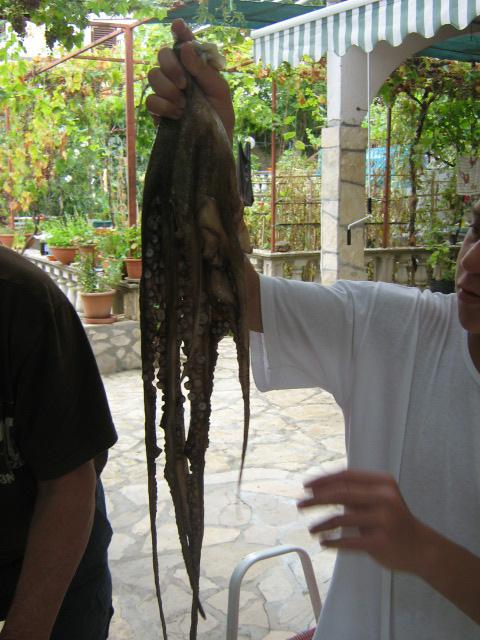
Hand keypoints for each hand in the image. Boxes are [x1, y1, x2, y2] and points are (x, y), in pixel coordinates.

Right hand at [146, 19, 234, 140]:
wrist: (215, 146)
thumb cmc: (221, 118)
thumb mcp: (220, 93)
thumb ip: (205, 71)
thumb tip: (186, 49)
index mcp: (195, 68)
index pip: (185, 44)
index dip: (180, 32)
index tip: (178, 25)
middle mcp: (178, 76)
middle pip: (162, 55)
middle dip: (171, 66)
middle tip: (183, 84)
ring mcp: (166, 93)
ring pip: (153, 76)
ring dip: (168, 89)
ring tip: (183, 105)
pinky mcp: (159, 112)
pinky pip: (151, 100)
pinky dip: (163, 106)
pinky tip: (177, 114)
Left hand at [297, 469, 426, 572]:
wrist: (421, 547)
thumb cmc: (394, 520)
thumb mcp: (380, 498)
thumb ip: (355, 492)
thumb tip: (319, 488)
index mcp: (382, 483)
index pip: (346, 476)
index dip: (323, 480)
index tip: (306, 486)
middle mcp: (384, 498)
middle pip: (341, 494)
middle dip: (316, 499)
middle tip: (301, 504)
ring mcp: (384, 520)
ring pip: (341, 518)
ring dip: (321, 524)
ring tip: (311, 528)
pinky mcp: (381, 541)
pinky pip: (349, 540)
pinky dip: (333, 541)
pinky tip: (325, 542)